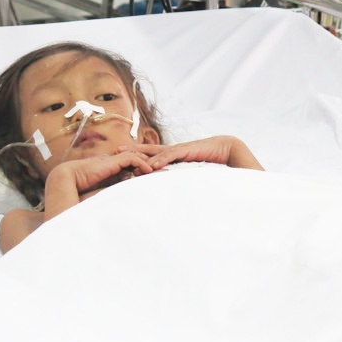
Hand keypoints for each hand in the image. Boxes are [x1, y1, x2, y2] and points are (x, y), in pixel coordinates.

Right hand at [44, 151, 153, 217]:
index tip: (153, 182)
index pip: (129, 169)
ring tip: (161, 172)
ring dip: (148, 164)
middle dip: (150, 166)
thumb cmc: (77, 193)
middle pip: (135, 161)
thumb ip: (111, 199)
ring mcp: (111, 161)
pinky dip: (141, 164)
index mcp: (108, 173)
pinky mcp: (110, 161)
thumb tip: (120, 213)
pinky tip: (149, 172)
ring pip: (135, 158)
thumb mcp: (100, 197)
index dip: (141, 174)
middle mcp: (111, 164)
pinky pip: (130, 159)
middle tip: (164, 173)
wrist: (64, 181)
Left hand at [120, 136, 262, 170]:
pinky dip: (160, 160)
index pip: (152, 155)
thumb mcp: (192, 172)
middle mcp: (174, 150)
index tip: (123, 157)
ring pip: (156, 151)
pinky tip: (150, 165)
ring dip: (141, 154)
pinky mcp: (187, 151)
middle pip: (149, 150)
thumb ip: (182, 178)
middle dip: (132, 150)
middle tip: (115, 151)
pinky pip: (171, 155)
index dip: (138, 155)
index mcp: (173, 155)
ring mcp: (179, 149)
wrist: (227, 149)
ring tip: (125, 155)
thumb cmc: (211, 162)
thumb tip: (175, 192)